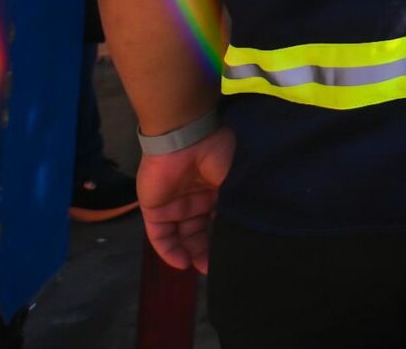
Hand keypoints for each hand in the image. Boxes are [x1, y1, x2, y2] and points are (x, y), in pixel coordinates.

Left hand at [138, 125, 234, 273]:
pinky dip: (169, 251)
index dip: (224, 237)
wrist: (188, 138)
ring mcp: (174, 205)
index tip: (233, 255)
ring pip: (180, 236)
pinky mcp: (154, 209)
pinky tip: (181, 263)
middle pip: (199, 232)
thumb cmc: (219, 154)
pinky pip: (160, 235)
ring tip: (200, 268)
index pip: (218, 221)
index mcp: (216, 191)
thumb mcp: (237, 179)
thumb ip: (238, 203)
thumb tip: (251, 226)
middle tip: (215, 268)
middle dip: (207, 251)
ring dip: (189, 253)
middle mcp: (195, 199)